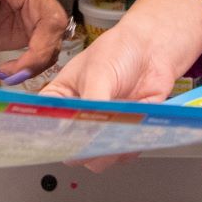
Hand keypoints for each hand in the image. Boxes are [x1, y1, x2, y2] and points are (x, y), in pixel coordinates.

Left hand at [0, 0, 80, 83]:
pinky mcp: (38, 31)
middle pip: (52, 15)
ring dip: (37, 60)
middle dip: (42, 46)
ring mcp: (37, 11)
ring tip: (11, 74)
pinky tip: (14, 73)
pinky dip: (33, 66)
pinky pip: (47, 50)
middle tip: (22, 69)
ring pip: (54, 35)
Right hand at [43, 0, 201, 172]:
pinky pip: (126, 152)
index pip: (48, 126)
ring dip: (108, 154)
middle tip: (93, 142)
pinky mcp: (128, 131)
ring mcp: (105, 126)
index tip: (64, 141)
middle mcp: (81, 117)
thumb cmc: (119, 49)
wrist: (153, 44)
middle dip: (83, 150)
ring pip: (100, 157)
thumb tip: (88, 133)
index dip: (52, 138)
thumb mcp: (97, 73)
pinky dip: (130, 149)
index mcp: (62, 99)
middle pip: (73, 149)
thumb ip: (91, 104)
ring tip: (116, 138)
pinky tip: (133, 134)